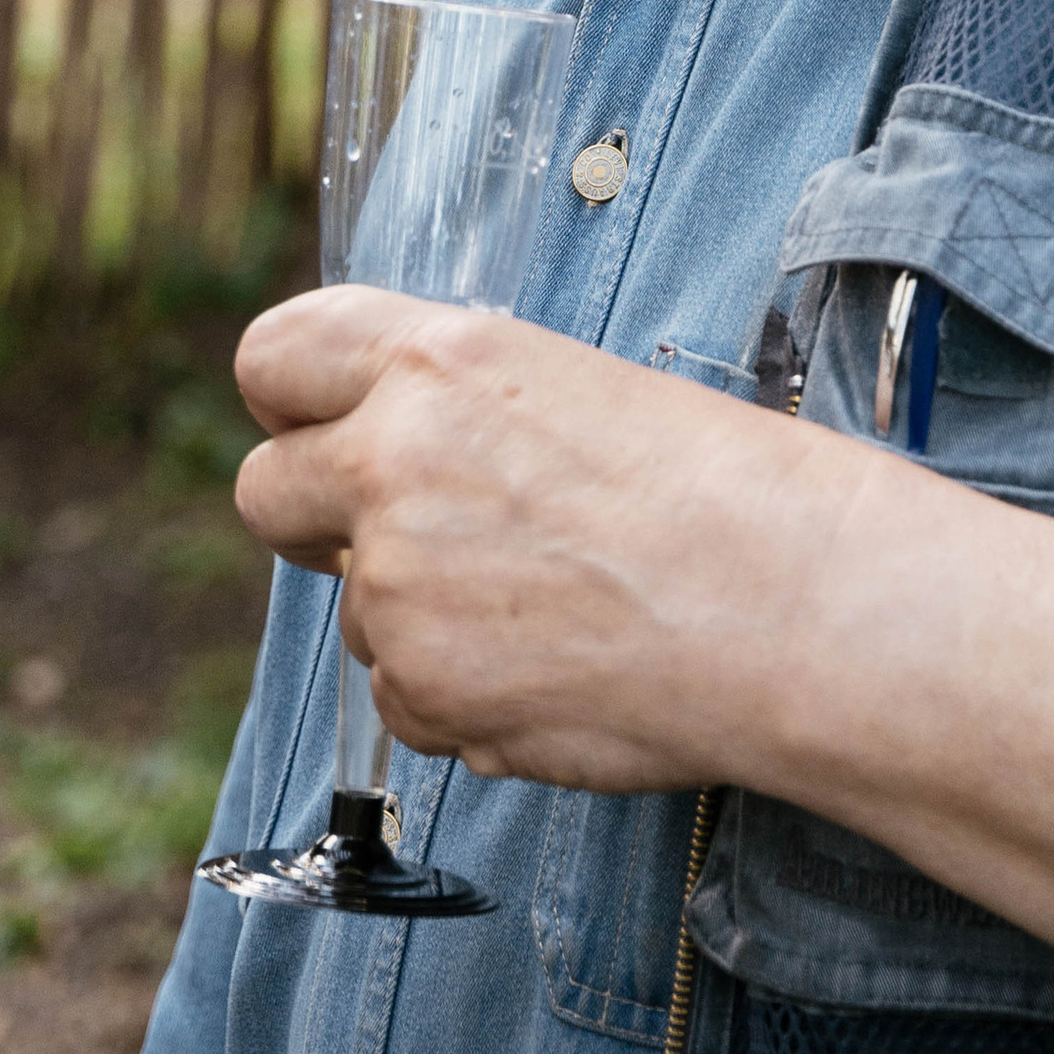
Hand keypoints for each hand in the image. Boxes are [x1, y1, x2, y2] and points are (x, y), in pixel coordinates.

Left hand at [232, 284, 1053, 971]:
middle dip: (320, 519)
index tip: (320, 427)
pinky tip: (557, 663)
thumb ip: (450, 408)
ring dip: (418, 616)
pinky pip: (406, 698)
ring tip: (547, 603)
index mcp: (437, 358)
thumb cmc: (710, 487)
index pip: (274, 356)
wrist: (786, 601)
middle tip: (414, 533)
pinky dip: (462, 693)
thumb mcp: (567, 386)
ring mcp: (397, 580)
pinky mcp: (422, 688)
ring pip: (353, 610)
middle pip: (266, 490)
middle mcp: (394, 456)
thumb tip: (378, 450)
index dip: (293, 401)